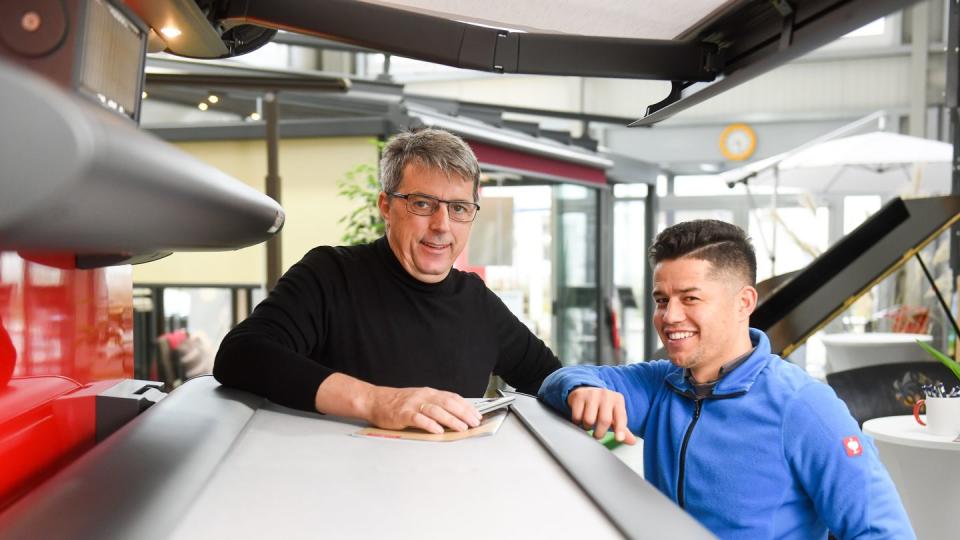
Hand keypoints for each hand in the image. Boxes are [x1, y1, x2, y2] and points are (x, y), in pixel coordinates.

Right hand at [365, 386, 481, 433]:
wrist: (375, 400)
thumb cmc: (398, 403)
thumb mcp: (419, 399)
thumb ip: (435, 405)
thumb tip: (455, 415)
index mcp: (429, 393)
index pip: (452, 398)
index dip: (466, 406)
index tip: (477, 415)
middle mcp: (423, 396)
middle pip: (448, 403)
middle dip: (463, 413)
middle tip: (474, 423)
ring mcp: (413, 404)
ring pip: (436, 411)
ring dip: (451, 419)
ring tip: (462, 428)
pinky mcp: (403, 414)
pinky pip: (418, 419)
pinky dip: (430, 424)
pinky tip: (438, 430)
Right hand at [568, 387, 635, 444]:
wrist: (586, 391)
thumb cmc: (603, 407)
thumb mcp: (614, 415)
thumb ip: (622, 429)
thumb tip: (632, 442)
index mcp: (617, 400)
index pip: (621, 417)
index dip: (620, 429)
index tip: (619, 439)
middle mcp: (606, 395)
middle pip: (604, 420)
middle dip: (599, 433)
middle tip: (597, 434)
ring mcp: (592, 394)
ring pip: (589, 420)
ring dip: (587, 427)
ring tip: (588, 424)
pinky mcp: (579, 396)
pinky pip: (577, 416)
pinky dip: (577, 422)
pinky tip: (580, 419)